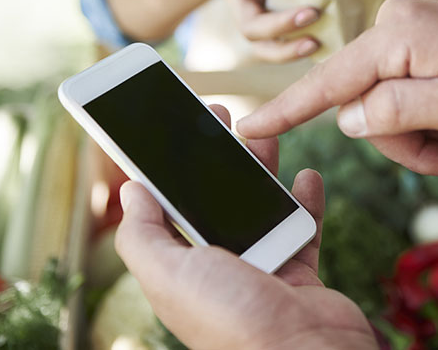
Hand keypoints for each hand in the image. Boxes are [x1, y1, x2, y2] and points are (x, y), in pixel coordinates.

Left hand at [114, 104, 377, 349]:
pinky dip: (306, 199)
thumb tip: (130, 190)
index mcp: (181, 268)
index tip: (168, 128)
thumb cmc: (233, 320)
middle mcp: (219, 266)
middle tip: (220, 115)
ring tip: (265, 134)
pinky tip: (307, 175)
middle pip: (216, 198)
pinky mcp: (300, 269)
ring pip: (260, 205)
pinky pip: (303, 225)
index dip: (165, 166)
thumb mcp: (170, 275)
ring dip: (262, 169)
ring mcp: (262, 267)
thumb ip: (143, 234)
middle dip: (216, 156)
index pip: (167, 206)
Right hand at [207, 0, 320, 61]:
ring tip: (315, 42)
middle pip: (247, 23)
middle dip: (279, 24)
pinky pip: (269, 50)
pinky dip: (288, 55)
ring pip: (257, 44)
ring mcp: (245, 13)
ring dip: (284, 50)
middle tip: (313, 13)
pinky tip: (317, 47)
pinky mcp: (259, 23)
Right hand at [238, 0, 437, 179]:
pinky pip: (407, 92)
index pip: (328, 82)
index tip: (248, 129)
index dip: (287, 110)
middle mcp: (395, 28)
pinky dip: (430, 121)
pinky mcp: (425, 45)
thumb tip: (347, 118)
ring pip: (386, 105)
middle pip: (362, 104)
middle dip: (400, 143)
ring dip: (419, 137)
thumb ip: (395, 113)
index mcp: (398, 36)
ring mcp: (410, 35)